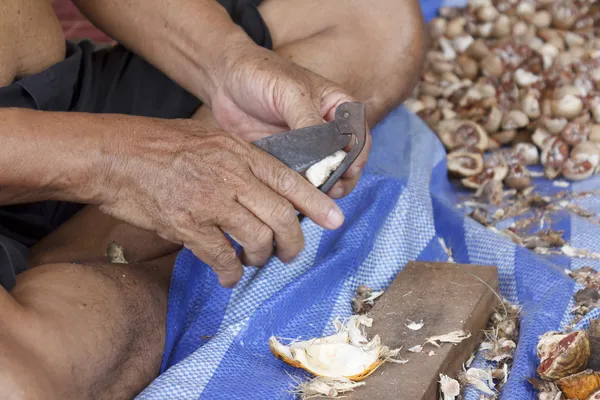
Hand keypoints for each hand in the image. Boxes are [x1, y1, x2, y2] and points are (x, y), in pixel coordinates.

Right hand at [98, 119, 344, 286]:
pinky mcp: (187, 225)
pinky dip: (229, 273)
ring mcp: (209, 202)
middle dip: (293, 243)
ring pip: (256, 239)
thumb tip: (266, 183)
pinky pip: (221, 257)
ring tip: (254, 261)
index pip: (290, 180)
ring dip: (261, 258)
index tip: (335, 219)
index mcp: (239, 154)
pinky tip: (227, 275)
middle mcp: (230, 177)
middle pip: (281, 217)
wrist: (113, 155)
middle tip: (290, 254)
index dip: (317, 203)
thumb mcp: (209, 137)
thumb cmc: (160, 145)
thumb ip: (240, 158)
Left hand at [204, 42, 371, 198]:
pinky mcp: (286, 159)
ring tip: (310, 196)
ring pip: (322, 175)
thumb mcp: (291, 93)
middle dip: (339, 179)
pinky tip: (292, 195)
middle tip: (327, 189)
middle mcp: (327, 130)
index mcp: (338, 108)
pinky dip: (297, 189)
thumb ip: (310, 123)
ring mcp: (307, 147)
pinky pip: (297, 179)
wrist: (224, 79)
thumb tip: (325, 158)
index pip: (359, 139)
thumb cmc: (261, 74)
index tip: (343, 173)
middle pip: (345, 163)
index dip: (355, 159)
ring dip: (319, 188)